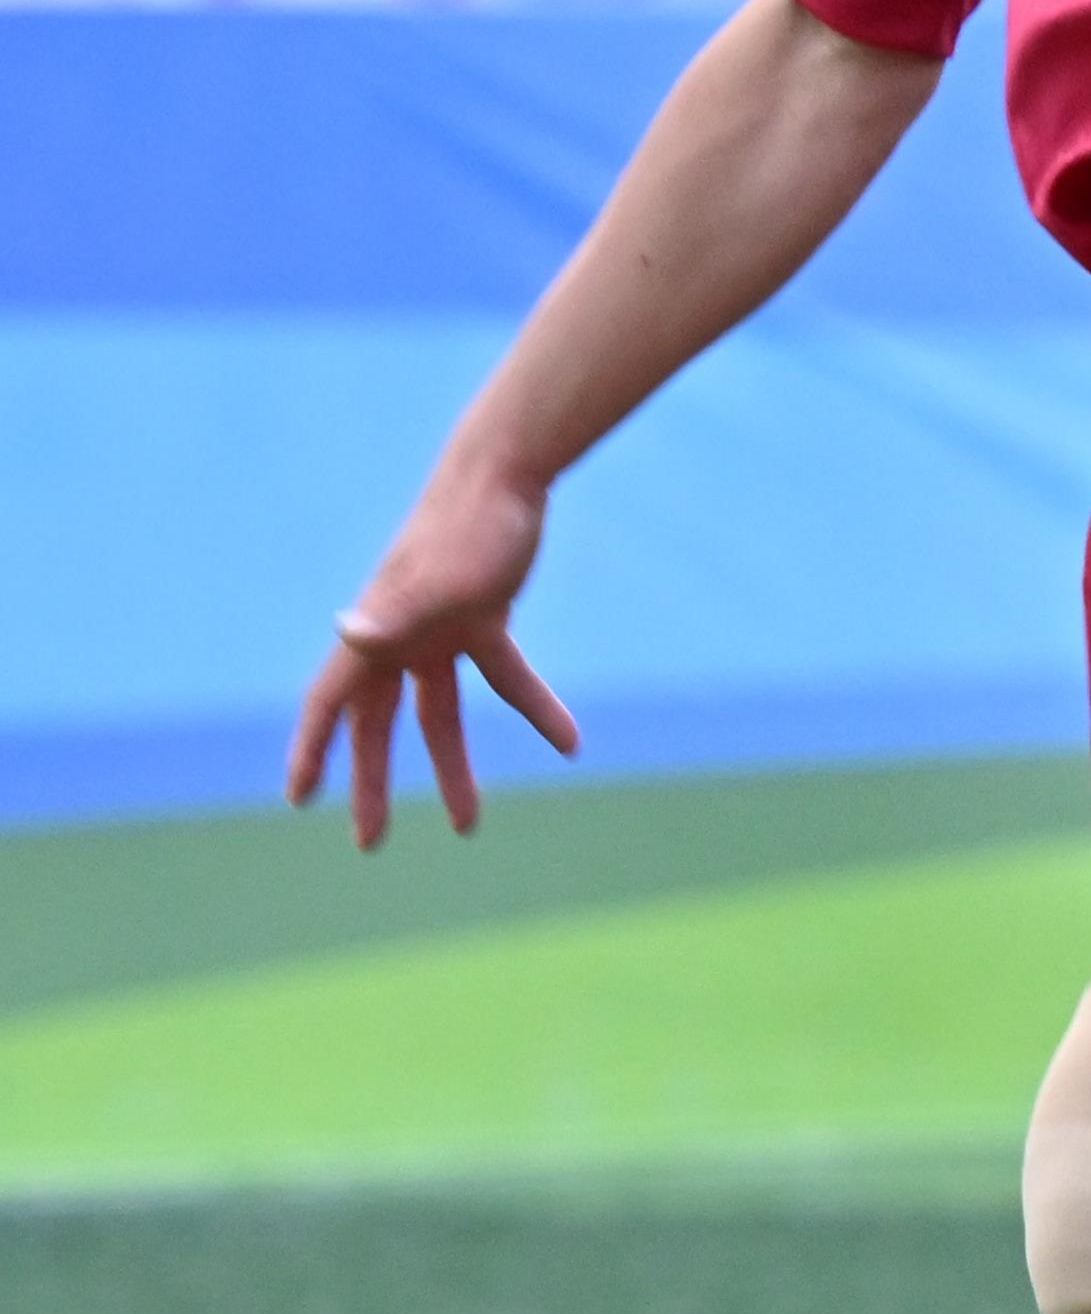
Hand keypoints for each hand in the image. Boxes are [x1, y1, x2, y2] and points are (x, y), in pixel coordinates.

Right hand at [285, 453, 576, 846]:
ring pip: (439, 715)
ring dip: (451, 766)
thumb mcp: (436, 577)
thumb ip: (393, 611)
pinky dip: (535, 710)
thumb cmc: (467, 523)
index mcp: (374, 631)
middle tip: (370, 841)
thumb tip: (347, 633)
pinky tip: (568, 742)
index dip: (310, 751)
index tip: (298, 798)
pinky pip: (506, 679)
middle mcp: (398, 636)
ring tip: (466, 825)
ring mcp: (439, 630)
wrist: (507, 472)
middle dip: (373, 783)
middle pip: (379, 725)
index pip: (329, 703)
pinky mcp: (483, 619)